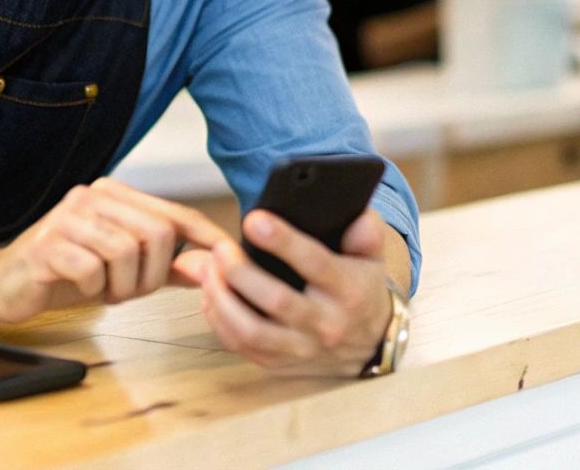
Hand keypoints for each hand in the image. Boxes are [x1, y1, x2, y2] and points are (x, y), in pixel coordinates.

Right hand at [0, 178, 229, 323]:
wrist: (3, 285)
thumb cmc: (64, 273)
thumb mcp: (123, 268)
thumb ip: (166, 264)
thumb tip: (212, 264)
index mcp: (115, 195)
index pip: (174, 213)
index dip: (205, 236)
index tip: (228, 255)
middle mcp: (92, 197)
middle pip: (157, 234)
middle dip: (153, 274)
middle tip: (131, 290)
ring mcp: (67, 218)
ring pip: (127, 252)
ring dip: (123, 285)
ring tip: (105, 291)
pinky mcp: (46, 245)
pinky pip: (93, 270)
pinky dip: (94, 290)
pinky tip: (83, 289)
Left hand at [182, 208, 392, 375]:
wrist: (370, 342)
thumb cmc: (362, 288)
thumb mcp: (373, 255)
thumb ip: (365, 231)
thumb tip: (352, 216)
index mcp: (348, 290)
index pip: (315, 263)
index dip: (282, 241)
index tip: (254, 221)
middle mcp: (326, 323)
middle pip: (276, 300)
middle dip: (240, 272)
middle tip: (219, 248)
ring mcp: (302, 348)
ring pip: (252, 331)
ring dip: (222, 299)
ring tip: (206, 270)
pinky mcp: (281, 363)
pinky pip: (243, 347)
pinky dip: (220, 321)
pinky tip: (210, 296)